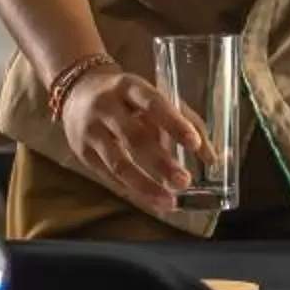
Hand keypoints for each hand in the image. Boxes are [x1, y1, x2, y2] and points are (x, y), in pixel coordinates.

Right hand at [58, 68, 211, 213]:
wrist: (76, 91)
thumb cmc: (129, 97)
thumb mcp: (154, 97)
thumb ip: (185, 122)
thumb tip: (213, 158)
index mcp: (128, 87)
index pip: (153, 103)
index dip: (174, 123)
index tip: (194, 144)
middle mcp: (106, 107)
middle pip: (134, 137)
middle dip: (161, 162)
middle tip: (185, 182)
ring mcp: (90, 131)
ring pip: (117, 163)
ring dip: (145, 185)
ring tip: (170, 202)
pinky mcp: (82, 153)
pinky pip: (108, 176)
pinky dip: (131, 190)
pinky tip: (151, 201)